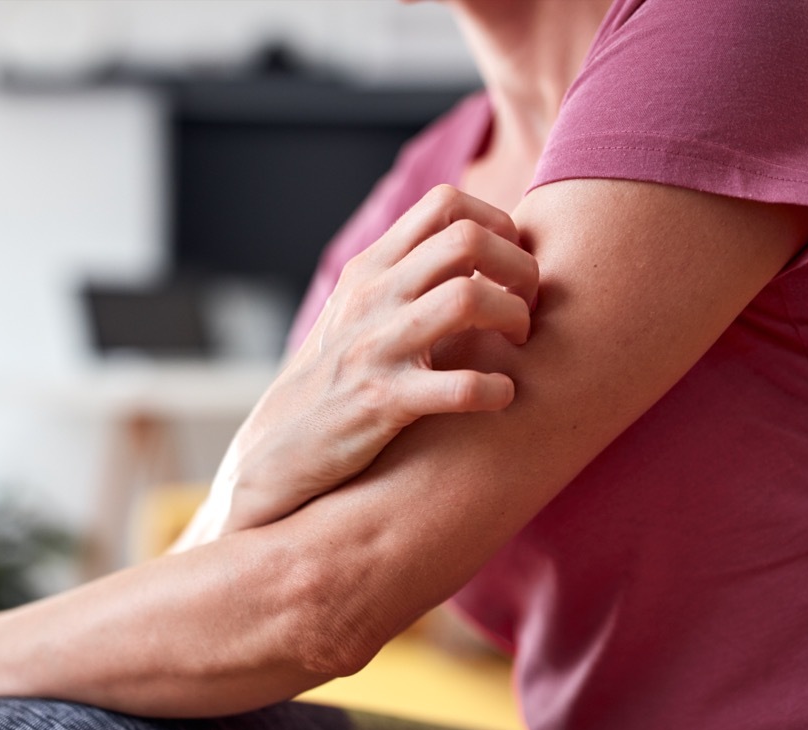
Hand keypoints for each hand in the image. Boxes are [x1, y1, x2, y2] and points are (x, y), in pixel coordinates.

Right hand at [191, 184, 537, 539]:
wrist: (279, 448)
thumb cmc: (334, 380)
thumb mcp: (356, 312)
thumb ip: (403, 276)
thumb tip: (470, 247)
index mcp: (370, 270)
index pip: (445, 203)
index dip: (498, 223)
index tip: (512, 266)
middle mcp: (372, 297)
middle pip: (466, 238)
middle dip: (519, 267)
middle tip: (528, 306)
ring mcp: (376, 347)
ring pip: (467, 298)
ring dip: (514, 318)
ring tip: (519, 345)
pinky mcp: (383, 402)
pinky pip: (460, 386)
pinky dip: (496, 389)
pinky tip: (501, 396)